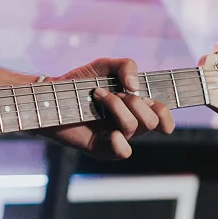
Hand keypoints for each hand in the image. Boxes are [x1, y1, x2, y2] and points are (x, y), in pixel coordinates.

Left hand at [47, 57, 173, 159]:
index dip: (166, 114)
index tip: (150, 101)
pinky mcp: (101, 148)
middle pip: (151, 121)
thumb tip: (135, 87)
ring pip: (133, 127)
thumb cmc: (79, 82)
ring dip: (116, 106)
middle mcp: (128, 124)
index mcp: (134, 108)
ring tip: (97, 96)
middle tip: (109, 92)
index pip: (162, 117)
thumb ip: (126, 65)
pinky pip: (123, 152)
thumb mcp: (103, 66)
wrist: (51, 94)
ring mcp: (115, 137)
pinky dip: (119, 141)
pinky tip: (108, 131)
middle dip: (133, 102)